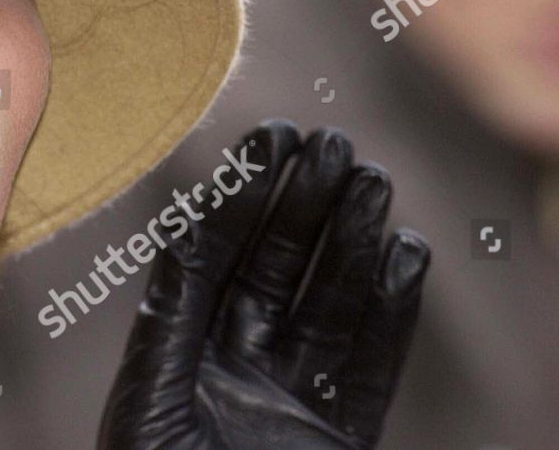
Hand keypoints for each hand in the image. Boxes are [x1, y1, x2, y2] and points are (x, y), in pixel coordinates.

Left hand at [98, 119, 429, 448]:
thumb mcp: (153, 391)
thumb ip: (177, 309)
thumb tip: (191, 224)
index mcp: (179, 352)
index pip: (218, 258)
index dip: (245, 198)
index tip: (271, 140)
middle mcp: (235, 370)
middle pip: (279, 273)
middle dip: (307, 208)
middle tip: (336, 145)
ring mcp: (289, 405)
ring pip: (329, 310)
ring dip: (355, 246)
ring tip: (376, 185)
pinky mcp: (335, 440)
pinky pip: (369, 368)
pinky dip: (391, 314)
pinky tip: (405, 259)